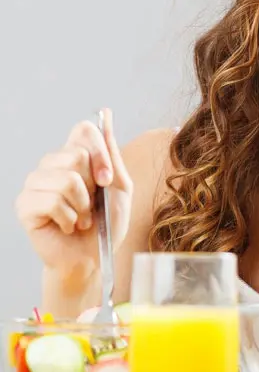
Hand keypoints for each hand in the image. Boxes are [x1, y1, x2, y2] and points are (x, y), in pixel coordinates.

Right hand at [15, 108, 133, 271]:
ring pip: (65, 179)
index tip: (108, 178)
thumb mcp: (120, 186)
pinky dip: (69, 218)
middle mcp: (52, 165)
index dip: (100, 152)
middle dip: (94, 186)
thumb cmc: (107, 223)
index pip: (83, 130)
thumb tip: (105, 113)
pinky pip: (52, 201)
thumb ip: (111, 152)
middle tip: (93, 205)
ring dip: (82, 206)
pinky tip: (67, 226)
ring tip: (81, 218)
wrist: (94, 257)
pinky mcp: (25, 205)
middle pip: (76, 154)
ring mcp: (35, 184)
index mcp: (75, 156)